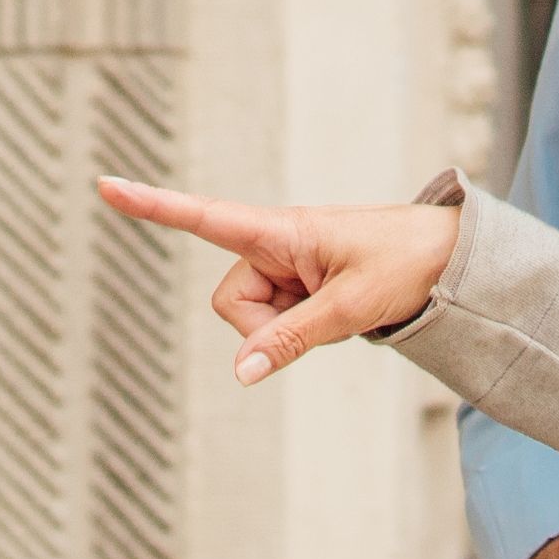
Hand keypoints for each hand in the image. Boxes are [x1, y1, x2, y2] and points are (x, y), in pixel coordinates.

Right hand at [94, 179, 462, 383]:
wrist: (454, 258)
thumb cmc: (408, 263)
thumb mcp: (352, 306)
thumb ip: (293, 340)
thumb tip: (241, 373)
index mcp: (281, 230)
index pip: (204, 217)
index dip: (153, 206)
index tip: (104, 185)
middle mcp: (276, 244)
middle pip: (231, 301)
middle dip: (262, 326)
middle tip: (323, 318)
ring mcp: (289, 267)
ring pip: (254, 318)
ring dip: (287, 329)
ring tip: (342, 310)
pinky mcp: (303, 285)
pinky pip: (280, 321)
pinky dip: (301, 329)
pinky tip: (339, 314)